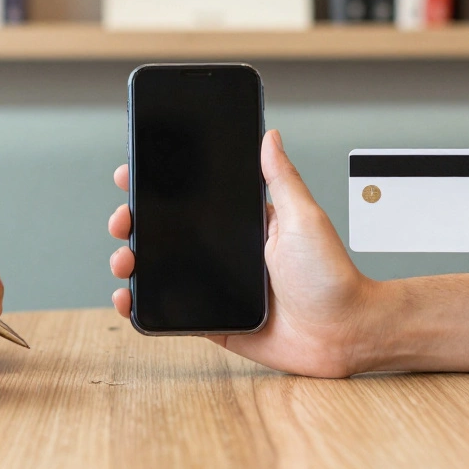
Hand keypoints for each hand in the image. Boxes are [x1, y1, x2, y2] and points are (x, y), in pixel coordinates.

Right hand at [107, 129, 377, 377]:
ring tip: (124, 259)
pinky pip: (170, 313)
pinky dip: (142, 308)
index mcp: (243, 225)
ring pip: (160, 271)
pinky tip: (126, 298)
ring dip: (132, 262)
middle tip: (124, 219)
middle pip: (166, 233)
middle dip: (134, 223)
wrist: (345, 333)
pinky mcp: (215, 322)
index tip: (132, 175)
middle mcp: (226, 254)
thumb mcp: (305, 217)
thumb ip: (281, 179)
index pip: (191, 200)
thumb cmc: (332, 275)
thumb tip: (270, 135)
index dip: (157, 187)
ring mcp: (217, 288)